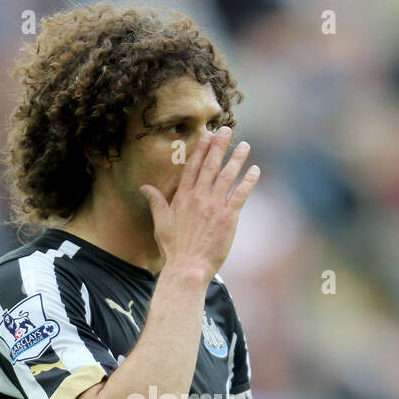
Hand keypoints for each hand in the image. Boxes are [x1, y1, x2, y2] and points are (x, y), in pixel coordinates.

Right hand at [139, 125, 259, 279]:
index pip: (193, 167)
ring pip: (227, 176)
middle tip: (227, 130)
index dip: (201, 149)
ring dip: (237, 159)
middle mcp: (199, 198)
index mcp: (182, 198)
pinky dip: (248, 181)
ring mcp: (214, 207)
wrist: (187, 267)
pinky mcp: (229, 218)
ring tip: (244, 145)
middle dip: (219, 146)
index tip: (207, 135)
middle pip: (211, 166)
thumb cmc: (173, 249)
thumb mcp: (160, 222)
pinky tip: (255, 170)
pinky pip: (241, 195)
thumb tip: (144, 187)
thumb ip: (156, 202)